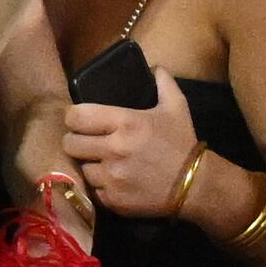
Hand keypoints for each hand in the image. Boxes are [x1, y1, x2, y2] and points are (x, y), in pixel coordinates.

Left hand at [60, 65, 201, 218]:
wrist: (196, 185)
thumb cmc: (181, 143)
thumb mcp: (177, 108)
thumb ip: (163, 83)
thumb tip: (155, 67)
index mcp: (125, 122)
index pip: (76, 116)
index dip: (74, 118)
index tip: (79, 121)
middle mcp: (114, 149)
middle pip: (70, 143)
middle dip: (75, 141)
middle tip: (85, 142)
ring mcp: (112, 177)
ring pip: (80, 167)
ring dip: (87, 164)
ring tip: (99, 162)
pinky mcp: (113, 200)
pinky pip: (92, 189)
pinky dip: (98, 185)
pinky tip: (110, 180)